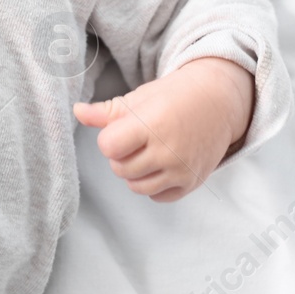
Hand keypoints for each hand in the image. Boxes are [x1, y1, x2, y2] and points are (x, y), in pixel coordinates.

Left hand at [73, 57, 254, 201]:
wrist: (218, 102)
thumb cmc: (173, 96)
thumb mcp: (139, 98)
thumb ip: (106, 111)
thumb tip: (76, 111)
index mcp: (151, 125)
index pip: (109, 147)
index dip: (109, 139)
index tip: (121, 130)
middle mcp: (167, 151)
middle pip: (120, 169)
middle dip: (121, 155)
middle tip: (136, 140)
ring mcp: (181, 170)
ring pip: (137, 186)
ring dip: (135, 172)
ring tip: (147, 152)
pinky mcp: (191, 183)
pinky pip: (158, 196)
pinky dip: (154, 184)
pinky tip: (161, 164)